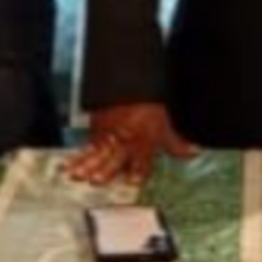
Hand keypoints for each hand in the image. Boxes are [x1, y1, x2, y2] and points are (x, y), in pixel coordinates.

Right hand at [65, 103, 197, 185]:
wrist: (131, 81)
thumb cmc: (149, 103)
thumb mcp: (167, 123)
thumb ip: (176, 143)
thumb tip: (193, 153)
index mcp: (143, 140)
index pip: (141, 159)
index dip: (138, 170)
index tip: (133, 180)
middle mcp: (125, 138)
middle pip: (114, 156)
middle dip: (105, 168)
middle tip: (95, 179)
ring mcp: (109, 133)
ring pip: (96, 152)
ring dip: (85, 164)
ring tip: (75, 174)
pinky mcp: (96, 128)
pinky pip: (87, 144)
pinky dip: (77, 155)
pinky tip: (68, 164)